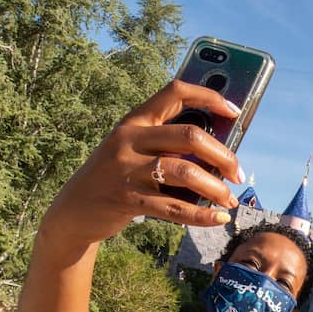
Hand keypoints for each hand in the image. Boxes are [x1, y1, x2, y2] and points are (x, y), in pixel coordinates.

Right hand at [42, 80, 242, 245]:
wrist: (74, 211)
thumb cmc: (117, 177)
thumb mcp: (134, 150)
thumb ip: (167, 145)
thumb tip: (221, 153)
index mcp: (135, 120)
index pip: (175, 92)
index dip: (209, 96)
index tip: (235, 112)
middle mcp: (129, 139)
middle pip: (190, 136)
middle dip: (223, 156)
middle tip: (238, 174)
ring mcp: (126, 169)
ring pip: (185, 172)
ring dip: (215, 188)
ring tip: (229, 201)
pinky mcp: (126, 199)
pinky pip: (174, 208)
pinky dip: (201, 215)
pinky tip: (218, 218)